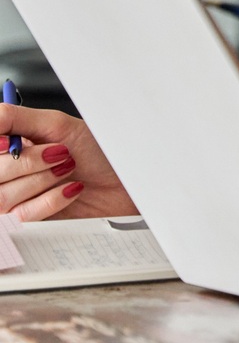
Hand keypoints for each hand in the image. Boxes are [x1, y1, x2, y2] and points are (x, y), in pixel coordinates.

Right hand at [0, 105, 137, 221]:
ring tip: (67, 169)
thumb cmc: (95, 152)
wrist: (122, 182)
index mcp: (8, 148)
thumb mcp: (57, 126)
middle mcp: (5, 175)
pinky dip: (51, 199)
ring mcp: (12, 202)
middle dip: (28, 162)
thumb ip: (17, 118)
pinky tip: (70, 189)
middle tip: (59, 153)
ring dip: (42, 180)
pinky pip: (22, 215)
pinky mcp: (26, 224)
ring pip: (2, 197)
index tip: (11, 143)